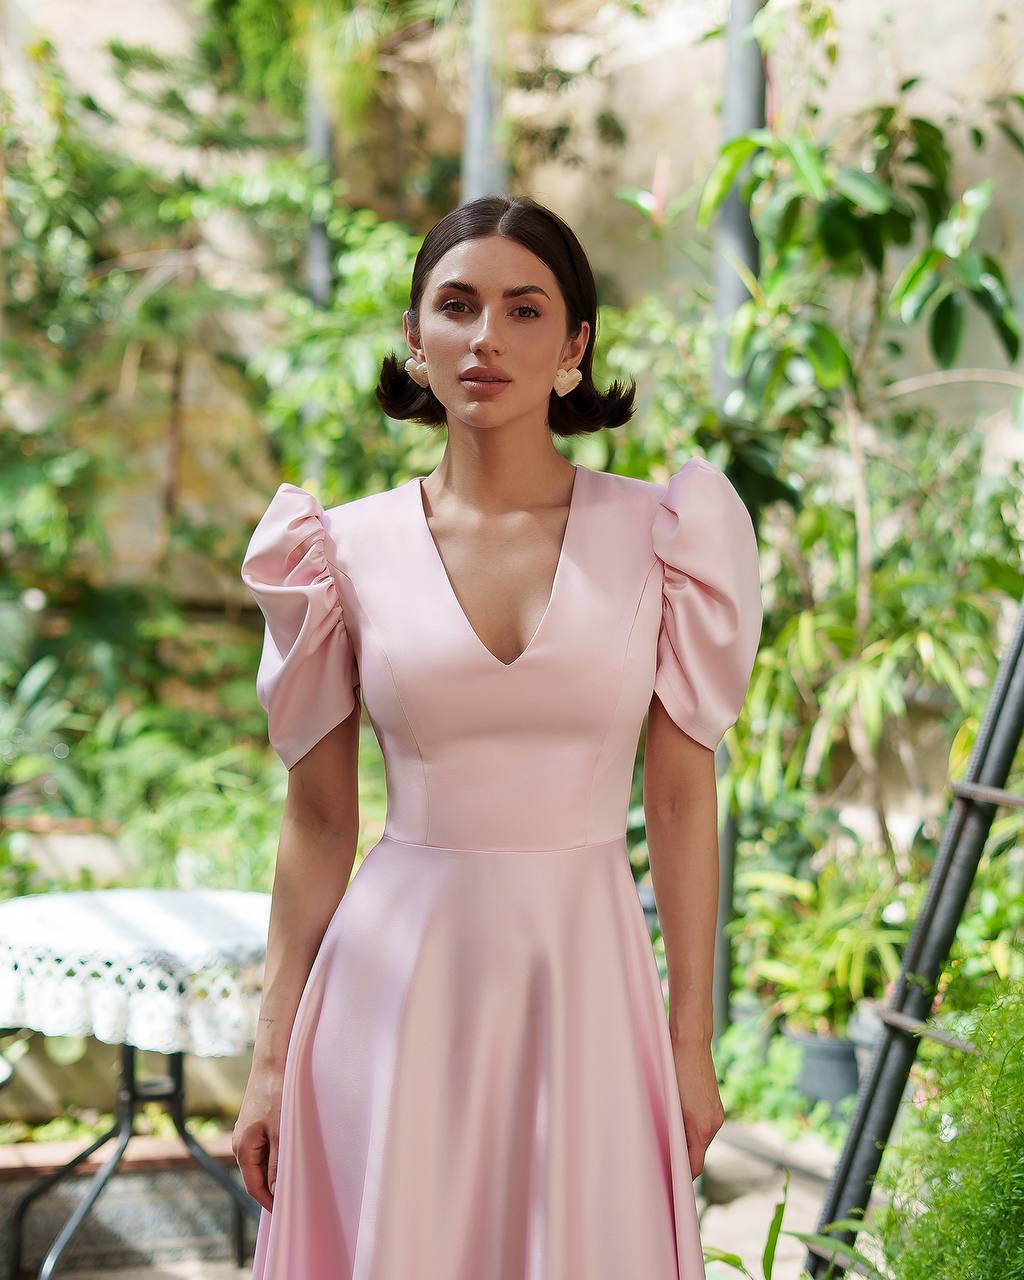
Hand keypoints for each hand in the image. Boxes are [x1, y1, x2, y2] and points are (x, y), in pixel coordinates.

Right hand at [232, 1065, 284, 1211]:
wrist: (273, 1061)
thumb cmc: (277, 1093)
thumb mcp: (281, 1132)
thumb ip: (278, 1164)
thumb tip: (276, 1192)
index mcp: (243, 1147)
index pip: (253, 1185)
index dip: (269, 1201)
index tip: (287, 1213)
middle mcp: (241, 1142)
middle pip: (257, 1174)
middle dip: (274, 1186)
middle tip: (298, 1196)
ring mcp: (248, 1132)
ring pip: (263, 1160)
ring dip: (278, 1169)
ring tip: (299, 1175)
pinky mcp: (257, 1123)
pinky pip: (266, 1147)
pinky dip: (278, 1154)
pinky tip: (294, 1153)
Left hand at [671, 1038, 723, 1179]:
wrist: (690, 1043)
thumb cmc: (674, 1070)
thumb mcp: (670, 1104)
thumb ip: (672, 1131)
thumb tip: (669, 1151)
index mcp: (702, 1129)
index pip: (694, 1167)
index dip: (681, 1177)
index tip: (668, 1182)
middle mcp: (714, 1124)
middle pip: (698, 1154)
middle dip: (682, 1157)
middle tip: (662, 1161)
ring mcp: (717, 1114)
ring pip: (700, 1139)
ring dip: (686, 1140)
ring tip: (667, 1135)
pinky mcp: (715, 1105)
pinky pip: (704, 1125)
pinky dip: (692, 1127)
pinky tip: (677, 1118)